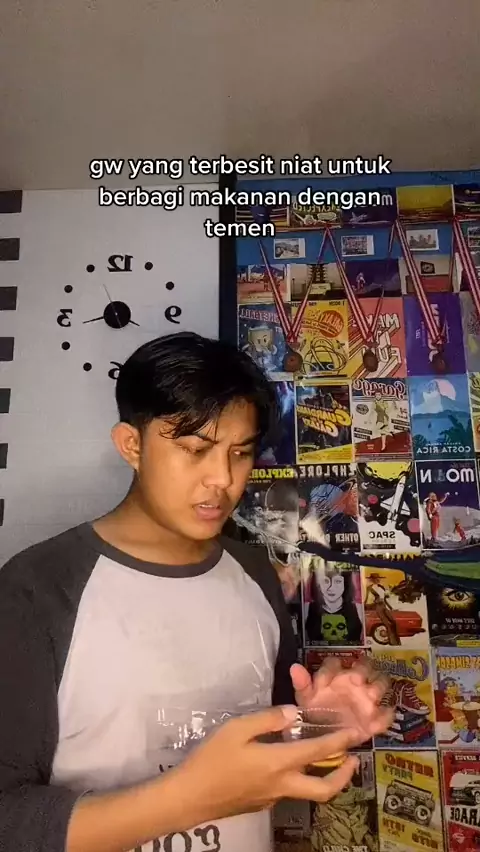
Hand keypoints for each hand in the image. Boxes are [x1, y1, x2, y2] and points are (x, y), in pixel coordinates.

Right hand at [170, 705, 363, 823]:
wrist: (190, 797)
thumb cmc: (212, 760)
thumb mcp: (236, 729)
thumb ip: (267, 719)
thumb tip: (293, 712)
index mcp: (278, 763)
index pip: (318, 752)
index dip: (340, 742)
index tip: (356, 733)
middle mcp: (282, 785)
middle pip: (324, 789)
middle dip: (344, 776)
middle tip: (353, 760)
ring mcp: (272, 798)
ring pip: (308, 792)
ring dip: (323, 777)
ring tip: (326, 760)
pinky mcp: (261, 804)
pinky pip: (288, 792)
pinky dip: (299, 779)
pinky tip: (287, 765)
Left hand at [291, 657, 393, 740]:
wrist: (324, 739)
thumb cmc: (315, 712)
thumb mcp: (306, 699)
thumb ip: (302, 684)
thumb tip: (294, 667)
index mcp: (335, 676)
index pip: (335, 663)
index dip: (332, 668)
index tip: (327, 679)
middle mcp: (353, 683)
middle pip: (366, 666)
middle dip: (364, 669)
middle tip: (357, 679)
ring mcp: (366, 700)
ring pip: (381, 684)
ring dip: (378, 687)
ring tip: (370, 697)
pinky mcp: (374, 721)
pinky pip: (386, 715)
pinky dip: (385, 716)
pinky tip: (376, 721)